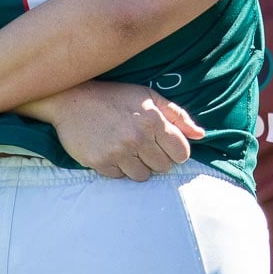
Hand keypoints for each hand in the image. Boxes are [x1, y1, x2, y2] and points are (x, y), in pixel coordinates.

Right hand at [44, 83, 204, 180]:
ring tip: (127, 149)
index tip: (165, 145)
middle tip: (143, 145)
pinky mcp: (100, 162)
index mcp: (153, 120)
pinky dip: (118, 168)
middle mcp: (137, 137)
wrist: (71, 99)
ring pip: (143, 176)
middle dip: (157, 158)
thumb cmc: (114, 96)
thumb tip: (201, 135)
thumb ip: (177, 115)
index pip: (181, 153)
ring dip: (138, 166)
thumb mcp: (148, 96)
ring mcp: (118, 151)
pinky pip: (120, 177)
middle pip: (163, 167)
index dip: (176, 151)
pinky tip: (111, 151)